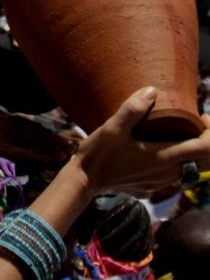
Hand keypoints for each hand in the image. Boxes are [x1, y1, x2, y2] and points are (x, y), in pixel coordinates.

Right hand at [75, 86, 209, 194]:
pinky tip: (152, 152)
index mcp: (163, 157)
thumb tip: (152, 90)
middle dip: (201, 140)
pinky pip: (169, 176)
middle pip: (200, 159)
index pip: (206, 148)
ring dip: (186, 152)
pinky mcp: (149, 189)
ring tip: (171, 135)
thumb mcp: (112, 128)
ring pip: (186, 168)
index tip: (204, 117)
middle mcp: (167, 173)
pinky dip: (171, 163)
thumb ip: (133, 109)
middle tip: (191, 122)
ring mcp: (159, 184)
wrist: (82, 181)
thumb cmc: (97, 153)